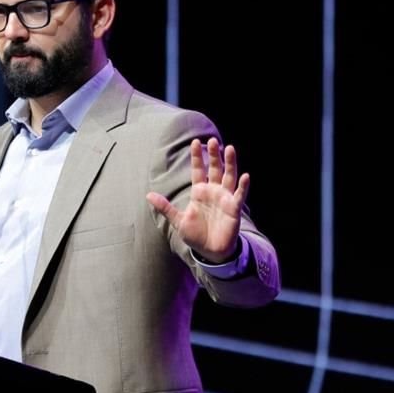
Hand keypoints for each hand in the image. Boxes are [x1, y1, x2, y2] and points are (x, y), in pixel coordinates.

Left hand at [146, 137, 248, 262]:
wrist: (210, 252)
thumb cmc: (196, 235)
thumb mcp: (178, 220)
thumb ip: (165, 207)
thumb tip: (148, 195)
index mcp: (199, 192)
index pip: (198, 170)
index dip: (197, 157)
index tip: (194, 142)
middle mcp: (213, 191)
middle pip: (214, 169)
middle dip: (213, 155)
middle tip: (212, 140)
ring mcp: (225, 198)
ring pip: (229, 176)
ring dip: (230, 164)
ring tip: (230, 148)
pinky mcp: (234, 208)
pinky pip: (239, 195)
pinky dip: (243, 186)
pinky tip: (245, 176)